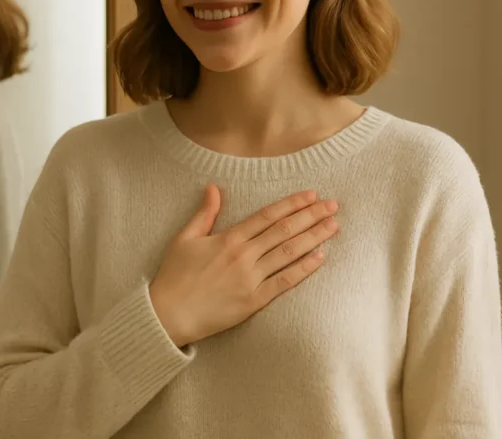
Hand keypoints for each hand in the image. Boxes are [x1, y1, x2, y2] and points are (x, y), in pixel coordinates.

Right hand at [149, 185, 338, 347]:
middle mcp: (243, 256)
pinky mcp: (253, 301)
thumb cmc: (174, 276)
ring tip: (333, 226)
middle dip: (311, 216)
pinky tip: (319, 258)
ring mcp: (250, 279)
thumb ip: (204, 213)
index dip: (291, 204)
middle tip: (333, 206)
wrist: (168, 315)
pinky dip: (303, 269)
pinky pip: (284, 282)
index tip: (311, 195)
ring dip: (313, 238)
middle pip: (284, 231)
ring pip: (288, 253)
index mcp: (228, 239)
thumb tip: (213, 187)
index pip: (267, 216)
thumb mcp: (185, 239)